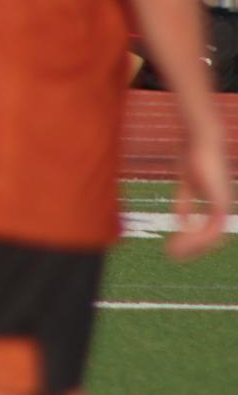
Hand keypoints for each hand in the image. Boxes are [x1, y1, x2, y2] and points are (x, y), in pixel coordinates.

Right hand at [167, 126, 230, 261]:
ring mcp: (223, 205)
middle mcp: (222, 206)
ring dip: (191, 247)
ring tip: (171, 252)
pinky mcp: (220, 202)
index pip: (209, 231)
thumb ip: (185, 203)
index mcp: (216, 202)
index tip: (172, 246)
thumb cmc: (192, 154)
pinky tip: (179, 238)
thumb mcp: (186, 183)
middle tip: (171, 255)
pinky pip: (211, 229)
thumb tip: (182, 223)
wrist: (200, 139)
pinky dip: (196, 237)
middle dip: (191, 249)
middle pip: (211, 239)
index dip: (192, 242)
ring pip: (212, 238)